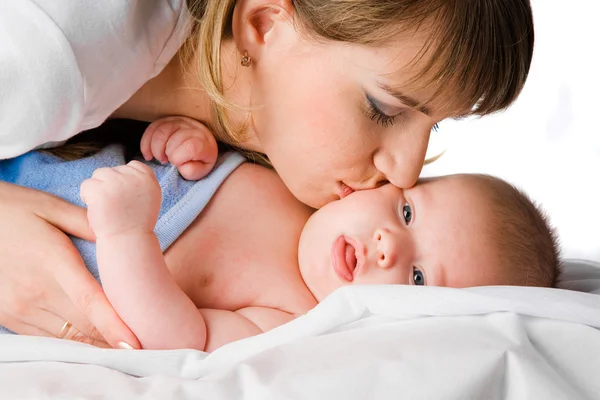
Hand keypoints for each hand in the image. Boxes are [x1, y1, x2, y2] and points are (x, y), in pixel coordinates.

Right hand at [0, 182, 139, 348]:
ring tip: (121, 342)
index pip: (89, 303)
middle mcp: (35, 292)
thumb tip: (121, 236)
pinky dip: (72, 340)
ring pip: (67, 337)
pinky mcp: (8, 315)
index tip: (135, 342)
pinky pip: (47, 337)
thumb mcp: (51, 207)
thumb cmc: (13, 209)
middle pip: (84, 327)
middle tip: (143, 339)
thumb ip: (89, 224)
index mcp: (52, 263)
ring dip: (95, 342)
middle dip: (113, 337)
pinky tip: (90, 337)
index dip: (114, 326)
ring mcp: (19, 308)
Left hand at [80, 161, 160, 238]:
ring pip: (99, 175)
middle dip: (110, 185)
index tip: (127, 198)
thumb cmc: (137, 222)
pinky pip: (86, 185)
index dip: (125, 181)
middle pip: (113, 170)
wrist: (128, 241)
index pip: (132, 166)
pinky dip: (87, 197)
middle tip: (117, 206)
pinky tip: (97, 210)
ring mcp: (116, 181)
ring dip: (98, 189)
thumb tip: (124, 170)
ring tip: (107, 208)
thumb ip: (140, 181)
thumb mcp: (150, 197)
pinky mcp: (99, 189)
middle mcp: (133, 176)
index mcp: (148, 177)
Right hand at [140, 116, 217, 179]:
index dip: (178, 158)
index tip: (175, 163)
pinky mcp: (167, 120)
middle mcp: (191, 128)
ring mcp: (179, 121)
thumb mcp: (202, 170)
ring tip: (160, 157)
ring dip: (155, 148)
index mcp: (202, 142)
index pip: (190, 147)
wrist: (201, 143)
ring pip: (161, 131)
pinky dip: (146, 142)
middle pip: (173, 139)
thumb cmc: (199, 159)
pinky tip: (148, 153)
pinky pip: (152, 127)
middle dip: (166, 154)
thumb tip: (180, 166)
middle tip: (165, 161)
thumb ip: (193, 171)